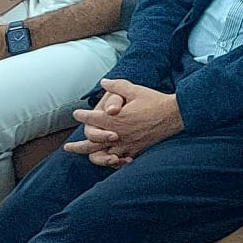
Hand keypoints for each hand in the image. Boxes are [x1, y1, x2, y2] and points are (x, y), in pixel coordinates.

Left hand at [66, 79, 183, 162]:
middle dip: (78, 146)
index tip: (76, 114)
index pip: (93, 119)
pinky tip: (108, 160)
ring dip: (93, 156)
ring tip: (86, 157)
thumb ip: (117, 86)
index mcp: (117, 119)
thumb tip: (103, 82)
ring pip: (104, 155)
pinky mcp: (136, 150)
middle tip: (67, 147)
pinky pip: (119, 160)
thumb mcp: (135, 89)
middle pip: (92, 144)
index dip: (82, 116)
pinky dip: (112, 161)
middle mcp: (119, 134)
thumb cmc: (154, 101)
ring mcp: (127, 144)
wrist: (174, 115)